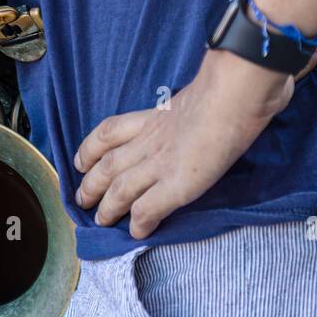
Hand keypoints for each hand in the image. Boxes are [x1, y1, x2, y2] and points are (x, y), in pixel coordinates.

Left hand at [73, 50, 293, 238]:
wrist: (236, 91)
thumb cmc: (232, 82)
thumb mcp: (201, 90)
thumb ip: (195, 103)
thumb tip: (208, 110)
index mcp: (154, 117)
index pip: (110, 132)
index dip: (90, 148)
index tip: (81, 161)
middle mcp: (150, 141)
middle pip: (108, 165)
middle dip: (90, 184)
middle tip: (80, 200)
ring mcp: (161, 163)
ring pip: (119, 189)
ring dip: (107, 208)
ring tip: (100, 221)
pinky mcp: (177, 183)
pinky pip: (148, 208)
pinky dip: (140, 222)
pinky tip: (138, 233)